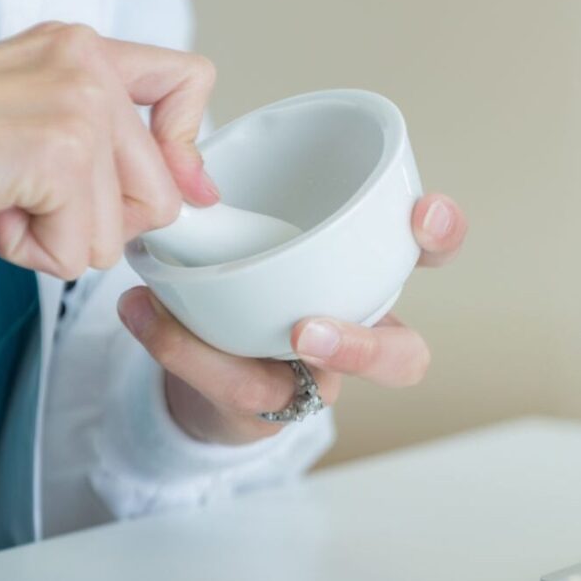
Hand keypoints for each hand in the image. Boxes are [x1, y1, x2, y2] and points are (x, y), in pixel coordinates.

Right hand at [0, 22, 218, 278]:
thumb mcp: (28, 132)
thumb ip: (105, 150)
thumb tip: (186, 194)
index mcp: (80, 49)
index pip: (188, 83)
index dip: (184, 151)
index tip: (175, 190)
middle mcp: (87, 64)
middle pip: (160, 188)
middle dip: (99, 221)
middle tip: (28, 200)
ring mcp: (77, 104)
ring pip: (122, 229)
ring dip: (59, 239)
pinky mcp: (58, 153)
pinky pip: (81, 251)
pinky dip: (33, 254)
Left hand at [117, 193, 467, 444]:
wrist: (210, 362)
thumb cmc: (248, 282)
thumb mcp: (250, 227)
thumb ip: (228, 197)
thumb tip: (177, 174)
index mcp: (362, 275)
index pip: (424, 254)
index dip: (440, 234)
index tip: (420, 210)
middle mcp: (348, 335)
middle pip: (401, 356)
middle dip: (366, 345)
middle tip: (307, 329)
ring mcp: (307, 381)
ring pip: (316, 391)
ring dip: (259, 373)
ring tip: (226, 342)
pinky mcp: (260, 406)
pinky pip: (234, 388)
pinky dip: (182, 349)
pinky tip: (140, 310)